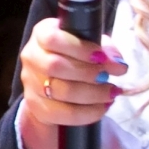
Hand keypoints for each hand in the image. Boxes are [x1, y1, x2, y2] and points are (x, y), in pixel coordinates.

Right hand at [16, 17, 127, 148]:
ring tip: (111, 92)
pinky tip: (103, 107)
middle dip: (92, 72)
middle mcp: (31, 57)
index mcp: (42, 35)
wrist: (53, 95)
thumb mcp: (88, 48)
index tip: (106, 55)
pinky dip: (88, 112)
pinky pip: (64, 113)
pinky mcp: (37, 108)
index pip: (54, 36)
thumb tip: (117, 59)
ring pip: (62, 90)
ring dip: (93, 93)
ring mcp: (31, 84)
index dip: (82, 47)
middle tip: (115, 75)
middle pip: (59, 66)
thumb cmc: (77, 63)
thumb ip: (102, 47)